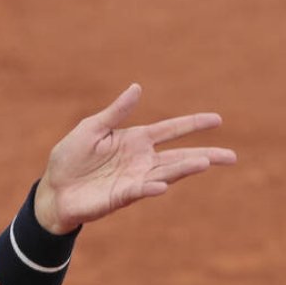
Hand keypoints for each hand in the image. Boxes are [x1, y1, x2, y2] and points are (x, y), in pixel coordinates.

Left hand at [33, 84, 236, 233]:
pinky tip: (163, 185)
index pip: (171, 130)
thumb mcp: (91, 128)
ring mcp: (135, 179)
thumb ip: (116, 112)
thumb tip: (138, 88)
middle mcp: (142, 160)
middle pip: (181, 156)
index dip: (193, 124)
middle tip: (231, 156)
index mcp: (136, 140)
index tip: (217, 120)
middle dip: (206, 155)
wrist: (54, 190)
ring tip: (206, 162)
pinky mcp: (122, 196)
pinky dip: (152, 188)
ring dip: (186, 168)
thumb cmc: (71, 158)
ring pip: (167, 173)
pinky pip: (140, 191)